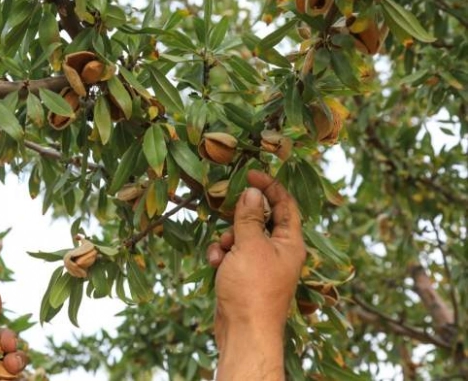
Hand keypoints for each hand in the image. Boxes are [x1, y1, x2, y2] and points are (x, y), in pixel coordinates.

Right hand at [207, 170, 305, 379]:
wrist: (244, 332)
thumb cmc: (253, 289)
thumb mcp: (249, 246)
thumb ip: (248, 217)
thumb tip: (252, 192)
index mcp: (289, 242)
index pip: (285, 205)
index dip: (270, 187)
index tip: (250, 174)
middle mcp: (278, 251)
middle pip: (259, 219)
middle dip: (239, 217)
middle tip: (227, 213)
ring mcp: (260, 264)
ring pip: (241, 236)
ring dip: (227, 238)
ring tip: (222, 251)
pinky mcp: (244, 275)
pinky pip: (232, 254)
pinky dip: (222, 255)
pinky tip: (216, 264)